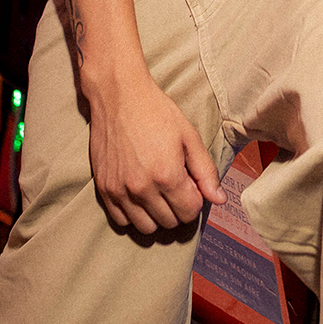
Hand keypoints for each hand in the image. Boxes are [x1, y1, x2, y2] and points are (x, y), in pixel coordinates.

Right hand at [84, 64, 225, 233]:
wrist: (118, 96)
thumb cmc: (157, 112)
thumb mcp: (189, 137)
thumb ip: (206, 172)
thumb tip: (219, 199)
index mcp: (167, 175)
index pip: (189, 212)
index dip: (195, 199)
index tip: (191, 183)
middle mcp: (142, 188)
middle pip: (169, 222)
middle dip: (178, 207)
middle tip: (176, 184)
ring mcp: (119, 190)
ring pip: (146, 227)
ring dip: (157, 214)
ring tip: (158, 191)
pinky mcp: (103, 189)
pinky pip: (121, 221)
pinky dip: (134, 214)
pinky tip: (140, 194)